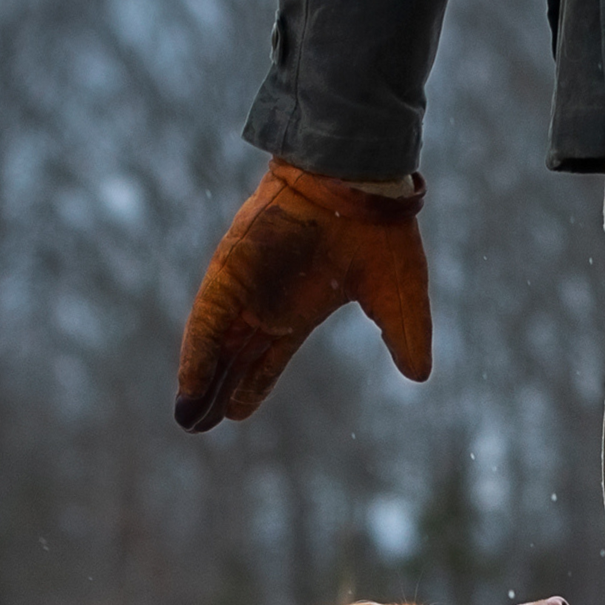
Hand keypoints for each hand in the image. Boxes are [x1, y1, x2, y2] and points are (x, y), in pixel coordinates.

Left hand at [174, 159, 430, 432]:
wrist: (359, 180)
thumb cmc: (380, 229)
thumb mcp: (399, 297)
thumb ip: (405, 336)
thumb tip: (419, 375)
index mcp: (299, 308)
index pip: (268, 357)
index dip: (252, 385)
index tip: (237, 412)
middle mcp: (266, 299)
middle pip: (234, 354)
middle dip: (216, 389)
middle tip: (197, 425)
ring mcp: (246, 285)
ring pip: (214, 340)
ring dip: (198, 378)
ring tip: (185, 418)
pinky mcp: (232, 270)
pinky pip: (208, 318)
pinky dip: (197, 353)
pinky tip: (188, 388)